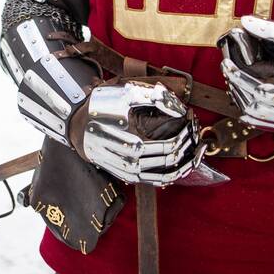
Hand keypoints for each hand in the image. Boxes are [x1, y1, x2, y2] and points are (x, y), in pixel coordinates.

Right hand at [79, 81, 200, 185]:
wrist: (77, 125)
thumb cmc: (103, 105)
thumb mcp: (127, 93)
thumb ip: (156, 97)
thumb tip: (181, 107)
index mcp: (136, 142)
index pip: (174, 145)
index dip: (188, 134)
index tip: (193, 121)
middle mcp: (133, 162)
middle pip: (173, 161)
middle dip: (189, 147)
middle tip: (195, 132)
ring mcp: (130, 171)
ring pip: (167, 175)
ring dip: (184, 163)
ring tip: (194, 150)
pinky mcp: (127, 176)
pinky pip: (155, 180)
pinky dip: (171, 174)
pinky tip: (179, 164)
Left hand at [219, 16, 273, 135]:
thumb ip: (273, 34)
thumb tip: (246, 22)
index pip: (262, 85)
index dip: (240, 75)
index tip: (227, 62)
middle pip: (257, 99)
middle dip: (237, 83)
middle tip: (226, 68)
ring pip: (257, 112)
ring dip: (239, 96)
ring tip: (231, 80)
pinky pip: (261, 123)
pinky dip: (246, 112)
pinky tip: (240, 100)